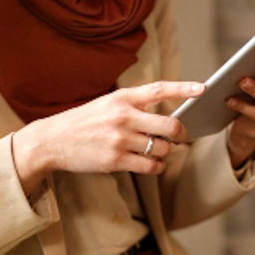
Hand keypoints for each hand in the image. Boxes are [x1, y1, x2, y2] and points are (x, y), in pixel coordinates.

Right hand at [11, 81, 204, 194]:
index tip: (203, 89)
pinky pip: (150, 165)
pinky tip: (151, 164)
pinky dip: (157, 166)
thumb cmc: (84, 122)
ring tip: (158, 151)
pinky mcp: (115, 160)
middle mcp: (123, 116)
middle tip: (179, 136)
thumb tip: (166, 120)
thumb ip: (135, 107)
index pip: (159, 89)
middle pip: (170, 125)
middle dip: (180, 133)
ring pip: (162, 148)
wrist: (52, 140)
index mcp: (122, 98)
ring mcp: (120, 139)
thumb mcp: (108, 105)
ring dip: (166, 152)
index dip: (183, 88)